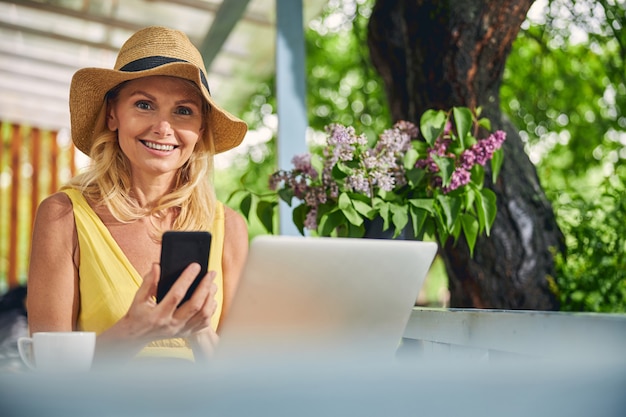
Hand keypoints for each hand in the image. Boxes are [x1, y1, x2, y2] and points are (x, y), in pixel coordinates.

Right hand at [96, 263, 217, 360]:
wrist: (137, 336)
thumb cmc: (138, 314)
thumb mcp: (139, 298)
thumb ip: (148, 282)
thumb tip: (157, 266)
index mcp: (158, 315)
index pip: (176, 295)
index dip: (187, 279)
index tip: (195, 266)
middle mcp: (171, 325)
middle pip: (195, 305)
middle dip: (205, 287)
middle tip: (211, 273)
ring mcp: (181, 331)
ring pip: (203, 315)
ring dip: (210, 298)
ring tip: (212, 285)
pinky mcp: (186, 333)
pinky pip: (204, 323)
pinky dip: (210, 310)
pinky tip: (210, 299)